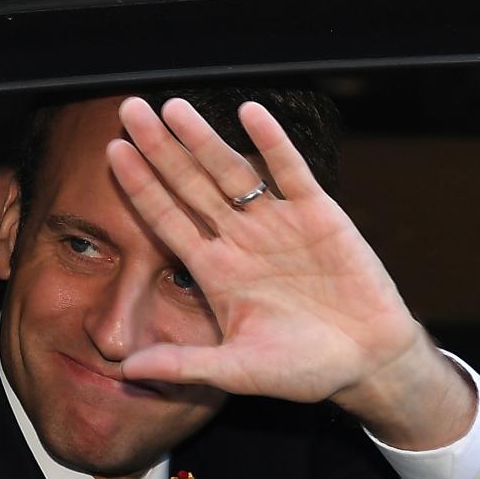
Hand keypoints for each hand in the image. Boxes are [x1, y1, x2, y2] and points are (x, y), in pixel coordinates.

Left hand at [105, 96, 474, 449]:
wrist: (367, 363)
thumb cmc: (301, 370)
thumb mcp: (235, 370)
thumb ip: (183, 365)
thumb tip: (125, 370)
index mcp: (214, 270)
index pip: (166, 220)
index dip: (141, 186)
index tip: (112, 153)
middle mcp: (239, 239)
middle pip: (190, 185)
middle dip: (160, 149)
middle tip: (130, 109)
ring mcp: (276, 223)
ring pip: (232, 172)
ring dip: (204, 140)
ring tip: (174, 107)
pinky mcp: (319, 215)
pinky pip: (291, 172)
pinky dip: (273, 143)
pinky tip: (250, 113)